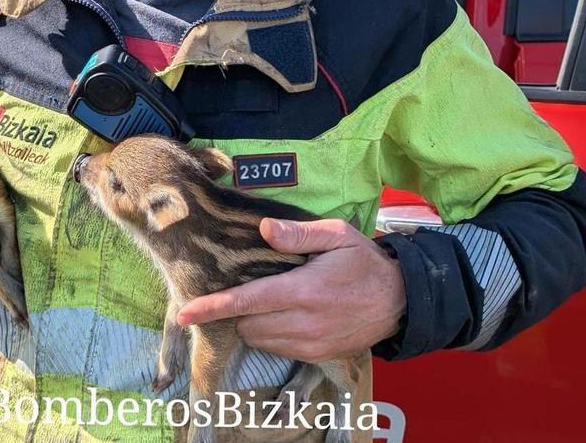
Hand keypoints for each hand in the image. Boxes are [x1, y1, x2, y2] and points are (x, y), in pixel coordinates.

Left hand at [176, 218, 405, 362]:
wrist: (401, 301)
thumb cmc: (364, 263)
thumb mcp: (337, 235)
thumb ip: (298, 233)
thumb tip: (264, 228)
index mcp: (304, 290)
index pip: (246, 301)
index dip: (211, 307)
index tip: (184, 312)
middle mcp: (304, 322)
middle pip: (246, 324)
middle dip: (239, 308)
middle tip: (254, 287)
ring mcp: (310, 344)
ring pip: (259, 340)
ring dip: (254, 322)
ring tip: (273, 300)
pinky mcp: (316, 356)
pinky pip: (278, 349)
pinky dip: (272, 335)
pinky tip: (288, 315)